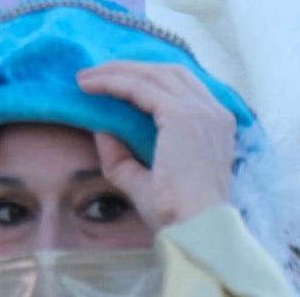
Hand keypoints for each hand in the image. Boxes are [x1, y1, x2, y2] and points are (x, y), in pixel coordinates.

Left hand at [75, 62, 234, 228]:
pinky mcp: (182, 115)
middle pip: (167, 72)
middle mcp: (214, 112)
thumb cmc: (175, 214)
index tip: (112, 81)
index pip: (179, 86)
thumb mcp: (141, 179)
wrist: (194, 230)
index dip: (145, 78)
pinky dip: (113, 82)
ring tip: (85, 78)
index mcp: (214, 126)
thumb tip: (100, 130)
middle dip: (128, 68)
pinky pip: (140, 87)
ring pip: (152, 74)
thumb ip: (121, 156)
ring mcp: (201, 111)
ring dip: (116, 71)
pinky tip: (90, 87)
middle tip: (94, 74)